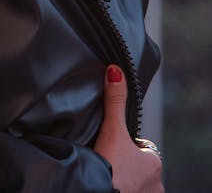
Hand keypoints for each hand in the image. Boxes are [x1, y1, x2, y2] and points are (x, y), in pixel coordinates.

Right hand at [94, 65, 163, 192]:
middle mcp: (155, 183)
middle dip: (123, 159)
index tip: (111, 143)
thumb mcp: (112, 129)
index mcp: (154, 162)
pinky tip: (106, 180)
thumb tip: (115, 71)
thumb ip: (114, 101)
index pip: (140, 145)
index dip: (124, 141)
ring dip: (120, 173)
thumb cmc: (109, 167)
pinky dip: (118, 184)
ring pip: (132, 178)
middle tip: (105, 156)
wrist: (95, 191)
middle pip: (136, 162)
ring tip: (104, 169)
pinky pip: (127, 188)